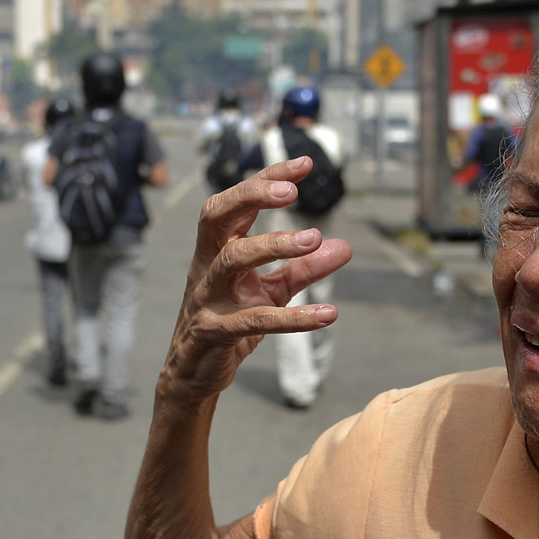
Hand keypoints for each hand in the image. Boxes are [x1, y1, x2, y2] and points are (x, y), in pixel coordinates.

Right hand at [159, 157, 352, 402]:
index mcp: (217, 249)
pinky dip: (294, 316)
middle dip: (253, 196)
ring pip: (232, 259)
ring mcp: (207, 298)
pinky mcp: (215, 331)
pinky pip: (255, 319)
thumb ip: (304, 268)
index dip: (266, 180)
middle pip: (218, 215)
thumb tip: (344, 246)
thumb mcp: (271, 292)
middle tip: (292, 192)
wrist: (194, 374)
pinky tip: (328, 314)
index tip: (305, 164)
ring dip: (273, 245)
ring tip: (314, 239)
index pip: (237, 203)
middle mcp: (207, 265)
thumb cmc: (231, 322)